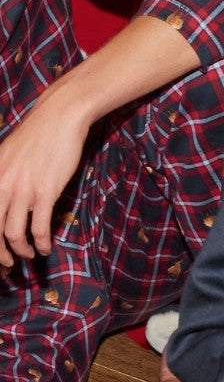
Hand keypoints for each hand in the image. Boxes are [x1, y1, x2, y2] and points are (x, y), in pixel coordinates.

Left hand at [0, 85, 88, 265]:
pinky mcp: (45, 191)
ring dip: (21, 251)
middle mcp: (1, 184)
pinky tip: (46, 247)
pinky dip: (42, 243)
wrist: (60, 117)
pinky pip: (39, 227)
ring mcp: (22, 189)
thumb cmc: (38, 136)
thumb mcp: (8, 156)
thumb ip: (3, 178)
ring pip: (13, 234)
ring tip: (29, 255)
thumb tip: (5, 202)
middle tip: (7, 264)